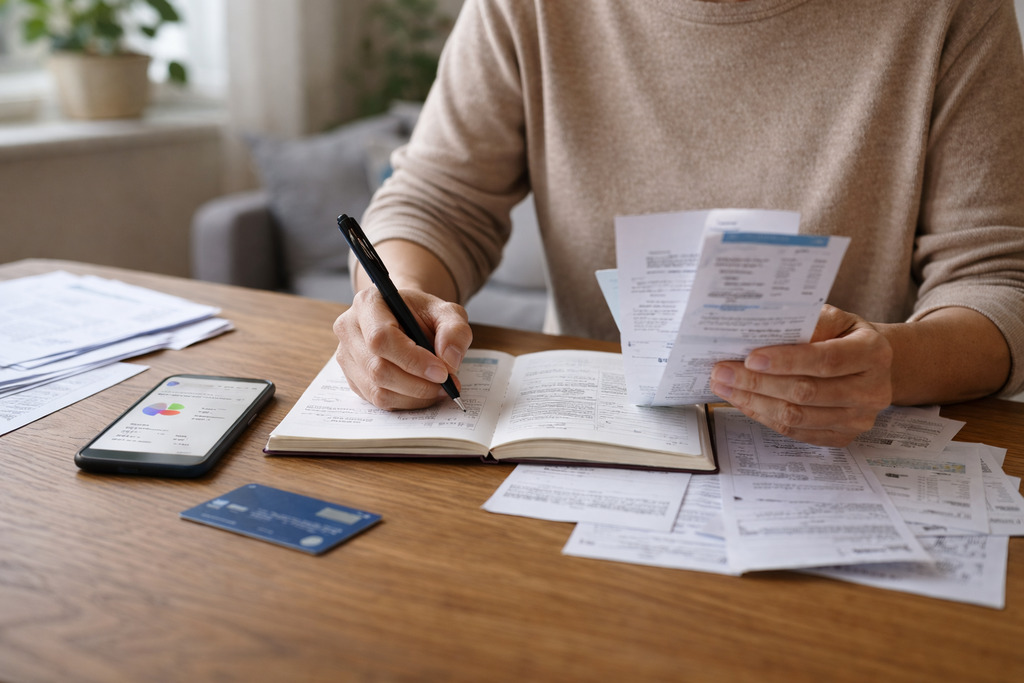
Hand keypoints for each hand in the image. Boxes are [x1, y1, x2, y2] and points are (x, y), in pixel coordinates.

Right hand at [333, 287, 472, 409]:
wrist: (406, 318)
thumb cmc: (423, 314)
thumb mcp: (447, 312)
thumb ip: (455, 330)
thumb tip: (450, 360)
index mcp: (368, 303)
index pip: (381, 338)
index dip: (413, 360)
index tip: (442, 372)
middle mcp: (349, 329)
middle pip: (377, 369)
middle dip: (418, 384)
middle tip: (447, 384)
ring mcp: (347, 357)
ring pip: (378, 391)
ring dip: (415, 396)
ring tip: (439, 388)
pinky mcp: (353, 379)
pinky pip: (378, 401)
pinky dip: (407, 402)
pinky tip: (423, 391)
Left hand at [708, 305, 892, 446]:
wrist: (871, 365)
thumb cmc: (845, 336)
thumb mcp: (836, 318)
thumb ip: (809, 322)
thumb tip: (767, 330)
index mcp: (873, 353)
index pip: (826, 360)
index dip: (787, 361)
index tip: (750, 358)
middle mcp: (872, 390)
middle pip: (806, 392)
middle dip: (758, 383)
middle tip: (722, 372)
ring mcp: (858, 419)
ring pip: (797, 417)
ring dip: (754, 402)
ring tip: (724, 386)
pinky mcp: (842, 437)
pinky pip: (795, 432)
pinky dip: (764, 416)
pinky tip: (744, 401)